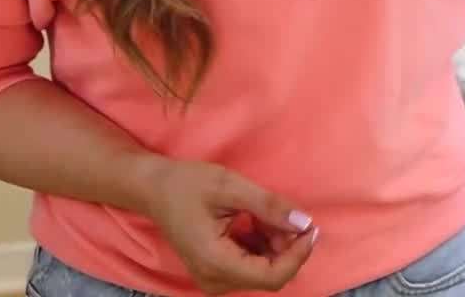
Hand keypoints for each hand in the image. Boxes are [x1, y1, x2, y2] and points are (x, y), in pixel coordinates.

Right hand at [138, 158, 318, 293]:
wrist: (153, 189)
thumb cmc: (187, 184)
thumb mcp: (231, 186)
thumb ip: (269, 206)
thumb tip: (304, 223)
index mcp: (216, 262)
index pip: (272, 276)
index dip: (298, 255)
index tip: (311, 228)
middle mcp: (214, 280)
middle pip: (269, 275)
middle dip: (286, 247)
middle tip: (287, 213)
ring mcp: (213, 280)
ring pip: (262, 272)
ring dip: (275, 245)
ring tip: (265, 213)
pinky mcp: (214, 273)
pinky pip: (250, 267)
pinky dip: (262, 245)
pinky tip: (254, 221)